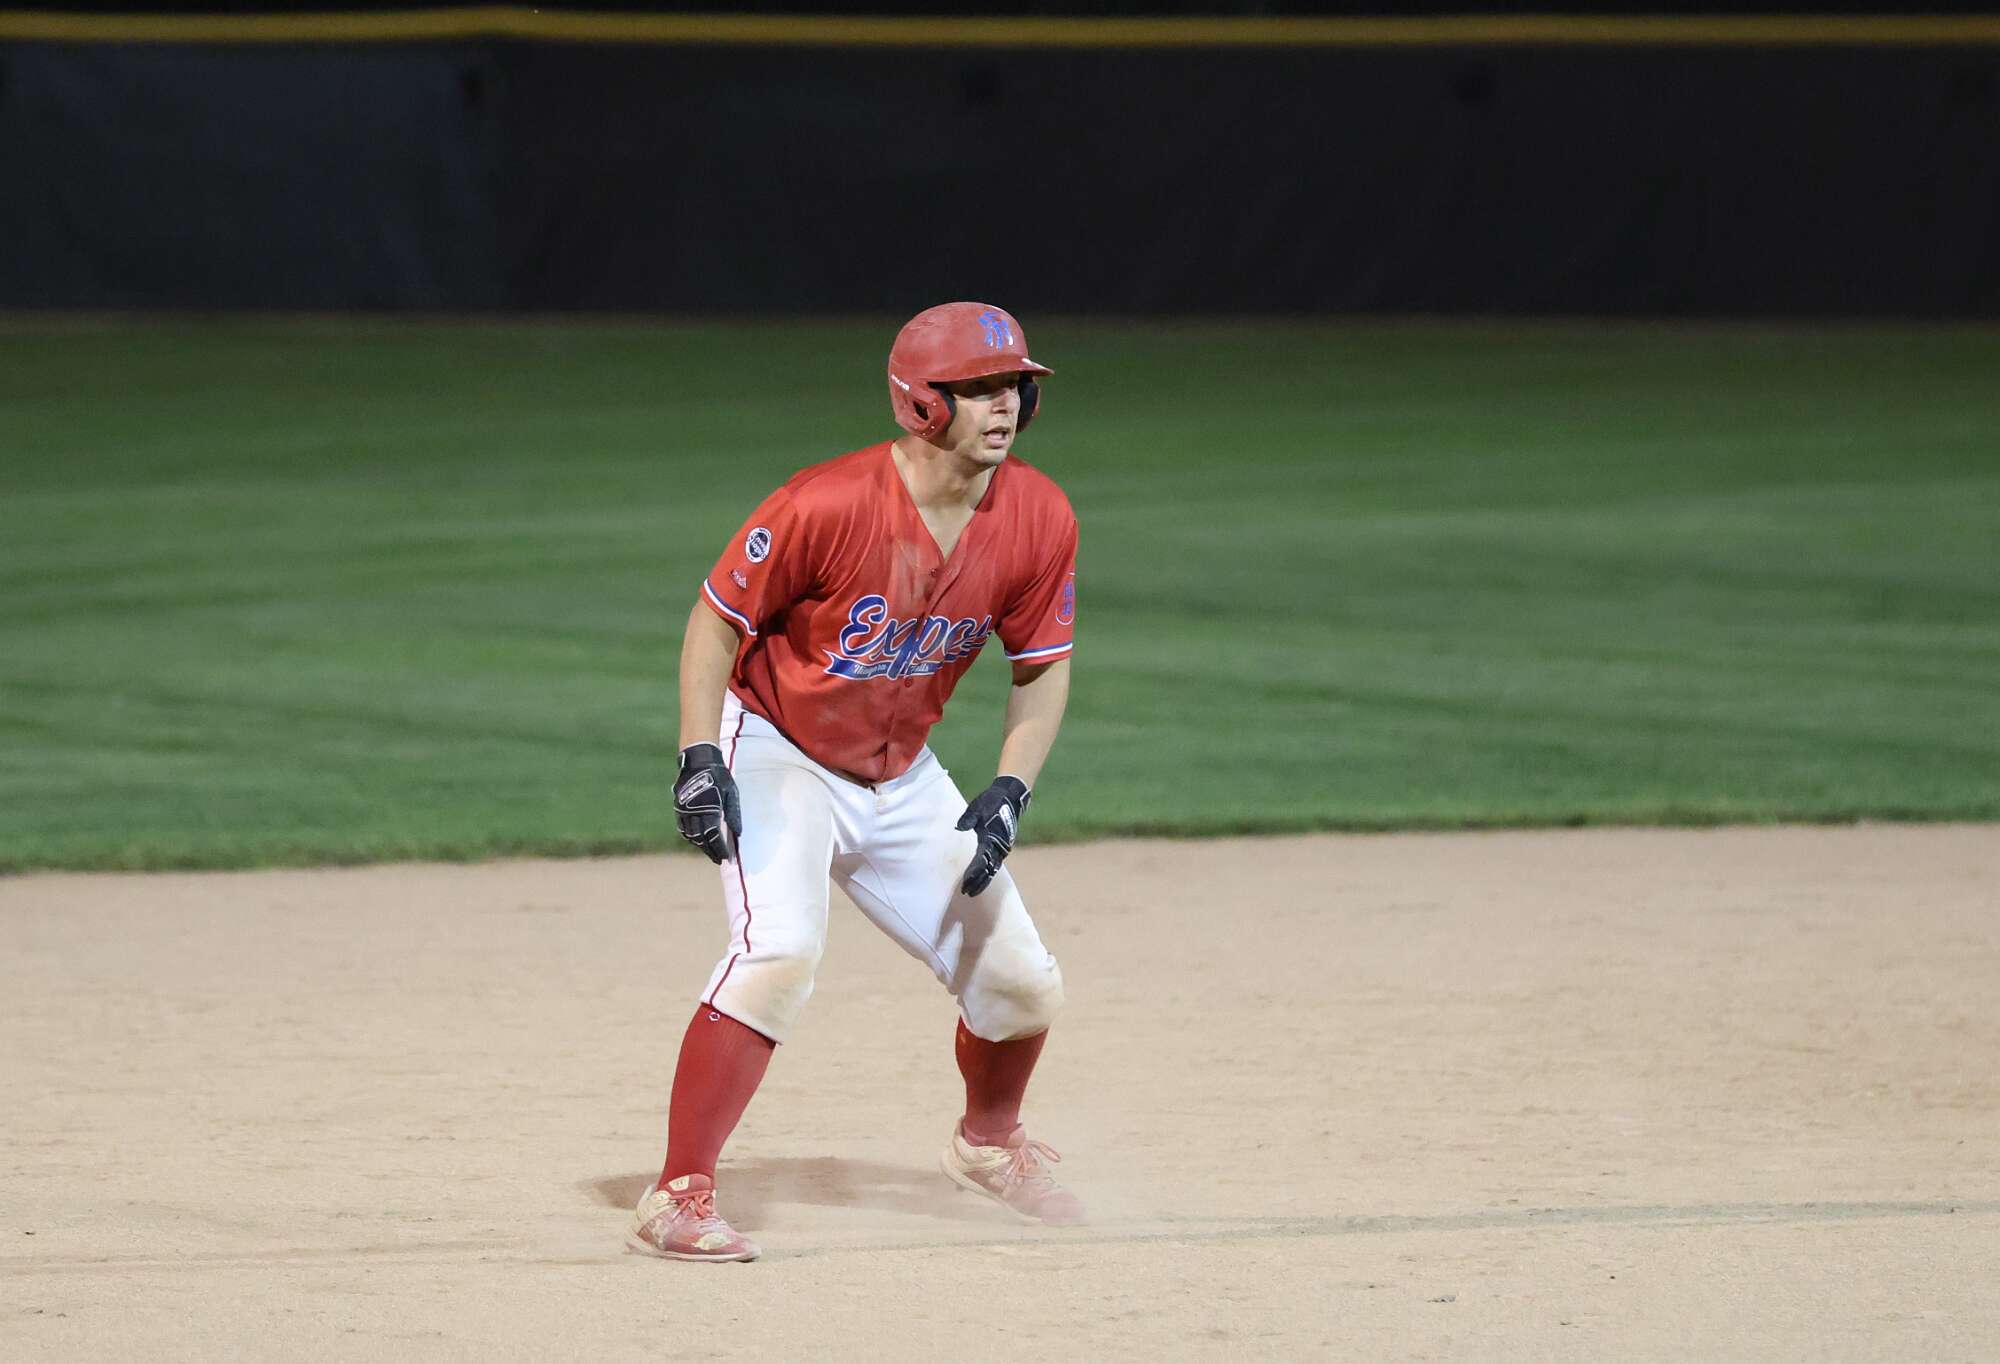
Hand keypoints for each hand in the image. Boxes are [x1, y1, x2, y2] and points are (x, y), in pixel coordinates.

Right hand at [675, 743, 741, 864]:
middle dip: (710, 850)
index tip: (725, 857)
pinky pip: (683, 827)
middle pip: (701, 839)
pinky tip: (696, 839)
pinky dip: (690, 835)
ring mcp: (684, 810)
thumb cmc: (718, 776)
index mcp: (709, 809)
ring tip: (709, 850)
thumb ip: (733, 813)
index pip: (713, 836)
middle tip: (717, 858)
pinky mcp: (679, 807)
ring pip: (691, 835)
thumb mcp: (731, 793)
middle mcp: (694, 812)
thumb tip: (738, 833)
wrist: (698, 761)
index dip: (719, 849)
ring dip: (700, 844)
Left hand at [955, 776, 1030, 896]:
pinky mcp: (1002, 846)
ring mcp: (1002, 847)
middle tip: (966, 893)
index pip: (981, 860)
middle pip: (987, 870)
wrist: (1011, 796)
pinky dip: (988, 873)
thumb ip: (969, 819)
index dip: (973, 873)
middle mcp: (999, 846)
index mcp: (991, 838)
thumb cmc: (992, 801)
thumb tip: (959, 827)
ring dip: (983, 880)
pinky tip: (982, 879)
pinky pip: (995, 863)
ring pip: (992, 869)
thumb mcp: (977, 807)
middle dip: (977, 882)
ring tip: (972, 891)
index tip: (965, 882)